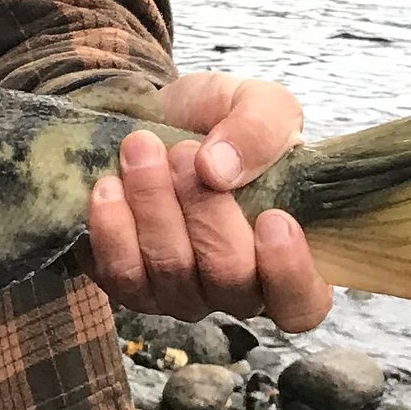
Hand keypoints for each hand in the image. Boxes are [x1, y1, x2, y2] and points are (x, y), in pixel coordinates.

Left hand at [86, 73, 332, 332]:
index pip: (303, 304)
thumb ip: (258, 130)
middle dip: (203, 209)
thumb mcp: (260, 104)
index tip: (273, 217)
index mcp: (288, 257)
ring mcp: (181, 293)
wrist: (161, 119)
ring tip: (142, 150)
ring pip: (170, 272)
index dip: (289, 272)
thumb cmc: (226, 124)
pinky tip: (108, 186)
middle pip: (228, 279)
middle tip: (182, 152)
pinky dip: (112, 228)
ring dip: (154, 206)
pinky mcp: (129, 285)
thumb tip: (218, 170)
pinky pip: (119, 274)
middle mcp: (237, 289)